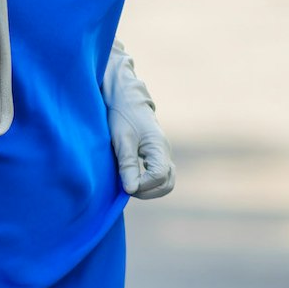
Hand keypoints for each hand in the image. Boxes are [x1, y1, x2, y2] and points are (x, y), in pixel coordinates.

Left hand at [103, 37, 174, 198]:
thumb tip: (131, 189)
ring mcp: (161, 153)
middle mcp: (164, 151)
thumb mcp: (121, 140)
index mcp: (158, 147)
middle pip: (167, 183)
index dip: (143, 186)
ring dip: (148, 188)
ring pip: (164, 181)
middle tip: (127, 188)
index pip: (160, 177)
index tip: (125, 184)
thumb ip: (127, 164)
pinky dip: (146, 181)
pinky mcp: (155, 153)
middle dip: (148, 191)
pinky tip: (130, 177)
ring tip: (128, 183)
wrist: (124, 96)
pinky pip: (158, 174)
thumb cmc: (121, 114)